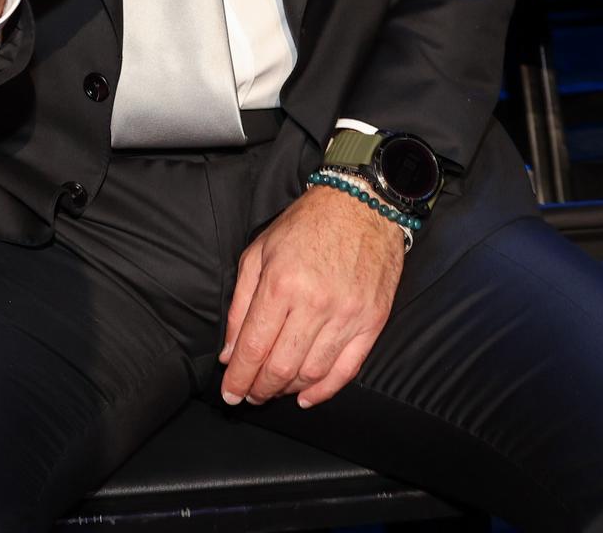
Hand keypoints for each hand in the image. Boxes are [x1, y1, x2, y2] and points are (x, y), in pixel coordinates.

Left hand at [219, 185, 406, 409]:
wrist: (362, 206)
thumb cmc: (306, 226)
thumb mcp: (258, 253)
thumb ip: (240, 304)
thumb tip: (230, 352)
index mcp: (281, 284)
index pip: (253, 346)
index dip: (239, 377)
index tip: (230, 393)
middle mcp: (315, 304)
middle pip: (281, 366)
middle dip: (260, 389)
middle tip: (249, 395)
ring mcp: (347, 316)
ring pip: (312, 373)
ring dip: (288, 390)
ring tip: (274, 391)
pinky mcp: (372, 322)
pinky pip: (347, 370)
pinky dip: (324, 391)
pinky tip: (306, 397)